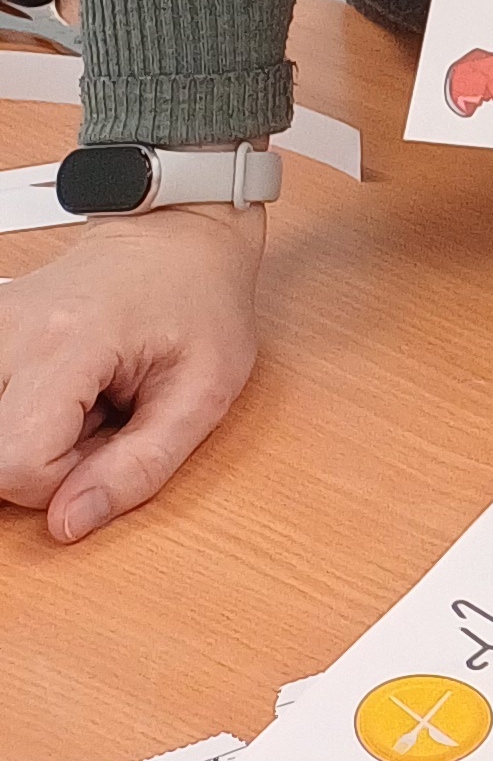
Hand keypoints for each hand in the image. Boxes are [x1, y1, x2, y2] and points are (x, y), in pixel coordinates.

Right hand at [0, 204, 263, 539]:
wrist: (178, 235)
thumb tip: (69, 525)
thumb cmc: (200, 300)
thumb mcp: (204, 392)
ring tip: (84, 402)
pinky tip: (59, 394)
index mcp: (64, 341)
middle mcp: (9, 329)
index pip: (17, 466)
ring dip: (30, 438)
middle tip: (100, 419)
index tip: (112, 440)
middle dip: (45, 464)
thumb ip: (140, 468)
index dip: (66, 481)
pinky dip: (19, 417)